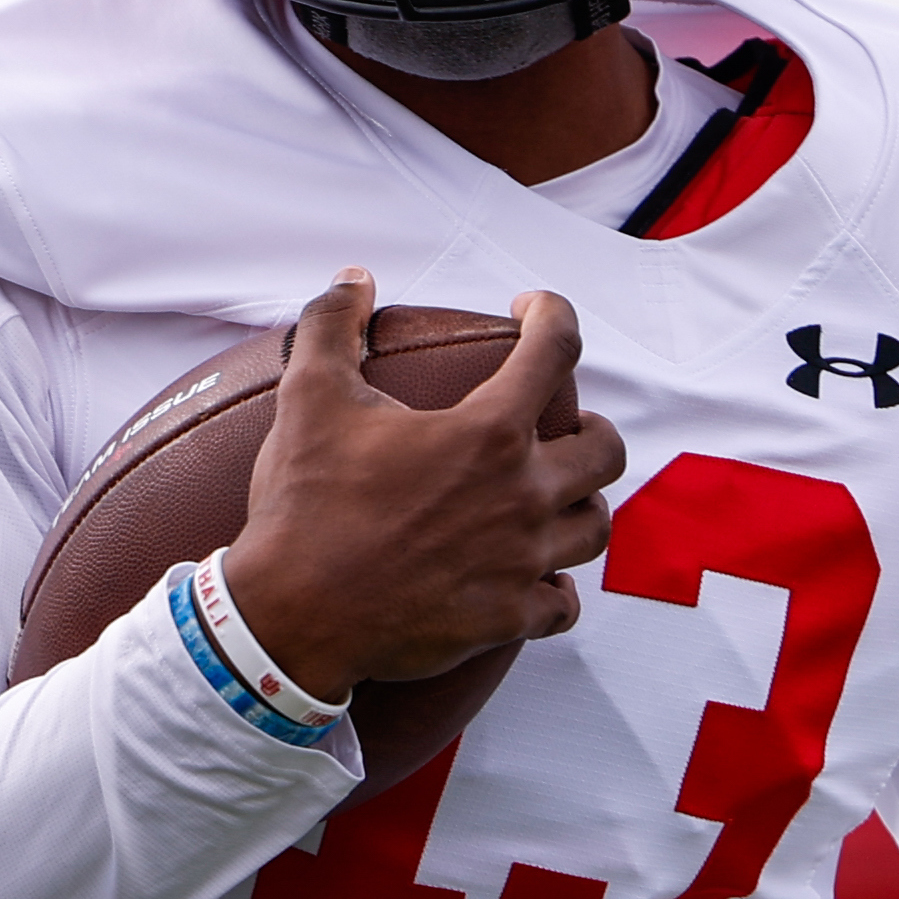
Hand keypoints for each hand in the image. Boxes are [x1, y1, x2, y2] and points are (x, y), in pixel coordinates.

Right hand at [220, 270, 625, 697]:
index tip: (532, 311)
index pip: (556, 349)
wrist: (291, 617)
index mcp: (487, 431)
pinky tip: (538, 580)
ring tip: (555, 498)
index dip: (552, 315)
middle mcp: (522, 495)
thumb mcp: (309, 398)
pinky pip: (562, 604)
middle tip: (563, 426)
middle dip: (591, 428)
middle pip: (606, 450)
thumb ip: (332, 327)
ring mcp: (521, 562)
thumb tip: (352, 281)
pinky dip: (556, 589)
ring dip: (582, 505)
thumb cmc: (305, 504)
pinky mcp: (506, 618)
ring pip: (595, 528)